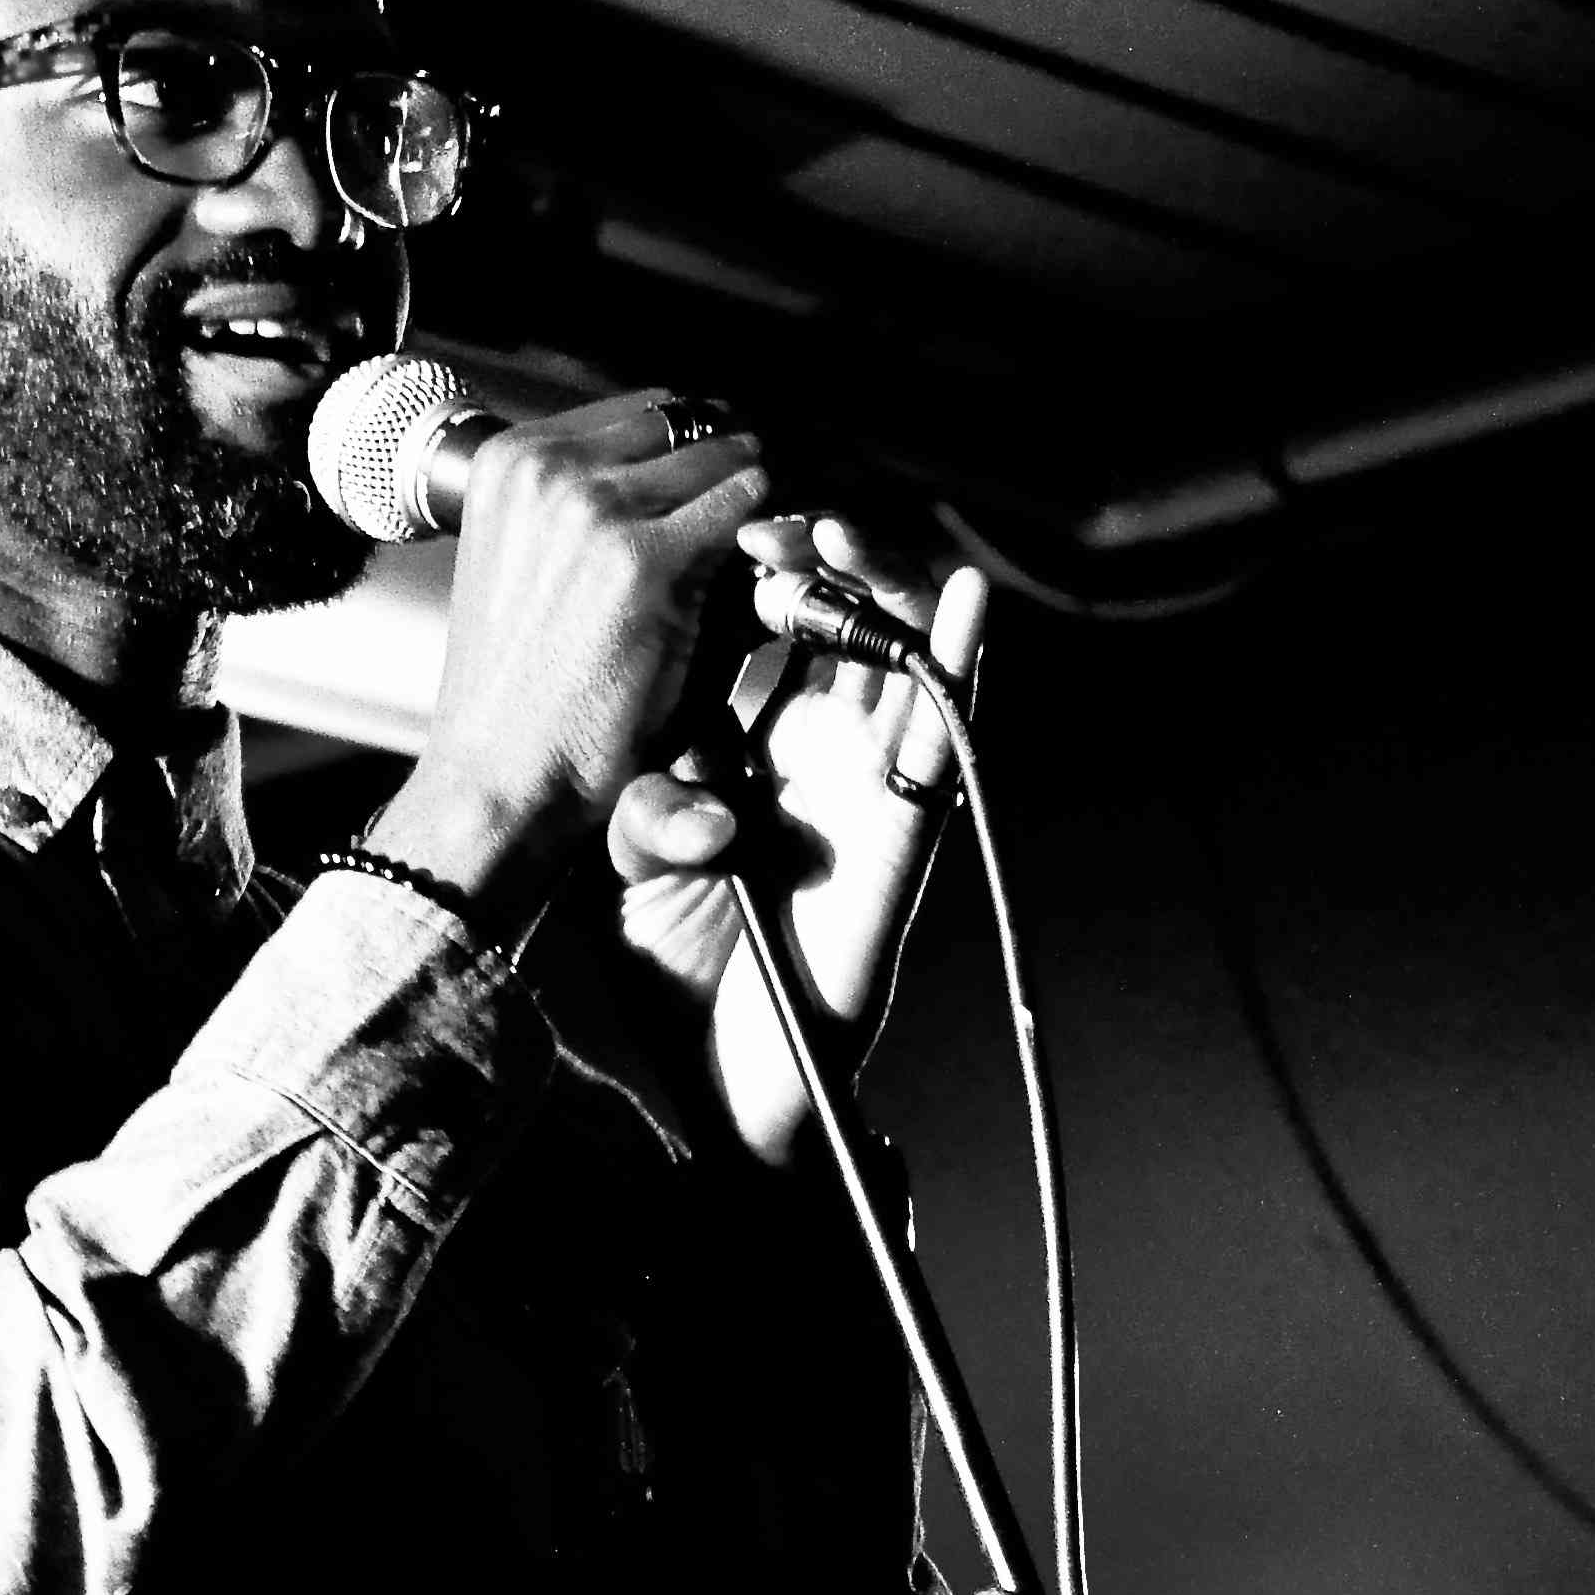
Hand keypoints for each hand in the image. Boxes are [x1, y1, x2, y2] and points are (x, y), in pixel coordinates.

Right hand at [363, 390, 772, 916]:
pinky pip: (748, 511)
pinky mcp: (645, 560)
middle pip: (688, 426)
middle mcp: (546, 467)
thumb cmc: (527, 689)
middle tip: (760, 526)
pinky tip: (769, 582)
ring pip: (728, 460)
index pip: (643, 413)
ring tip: (766, 560)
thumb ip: (596, 504)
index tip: (725, 487)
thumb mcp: (536, 563)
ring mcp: (593, 508)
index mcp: (510, 457)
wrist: (500, 776)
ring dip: (758, 505)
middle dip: (732, 472)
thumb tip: (699, 461)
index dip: (695, 451)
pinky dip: (772, 541)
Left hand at [606, 516, 962, 1166]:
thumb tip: (649, 741)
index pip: (770, 627)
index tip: (722, 516)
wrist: (724, 1080)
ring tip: (839, 531)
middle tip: (773, 515)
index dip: (759, 561)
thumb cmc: (681, 976)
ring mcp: (868, 785)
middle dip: (818, 549)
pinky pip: (944, 737)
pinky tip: (964, 602)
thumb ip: (636, 796)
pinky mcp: (905, 829)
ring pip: (902, 653)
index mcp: (754, 750)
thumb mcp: (630, 860)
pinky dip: (960, 662)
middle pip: (843, 618)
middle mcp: (820, 755)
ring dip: (883, 582)